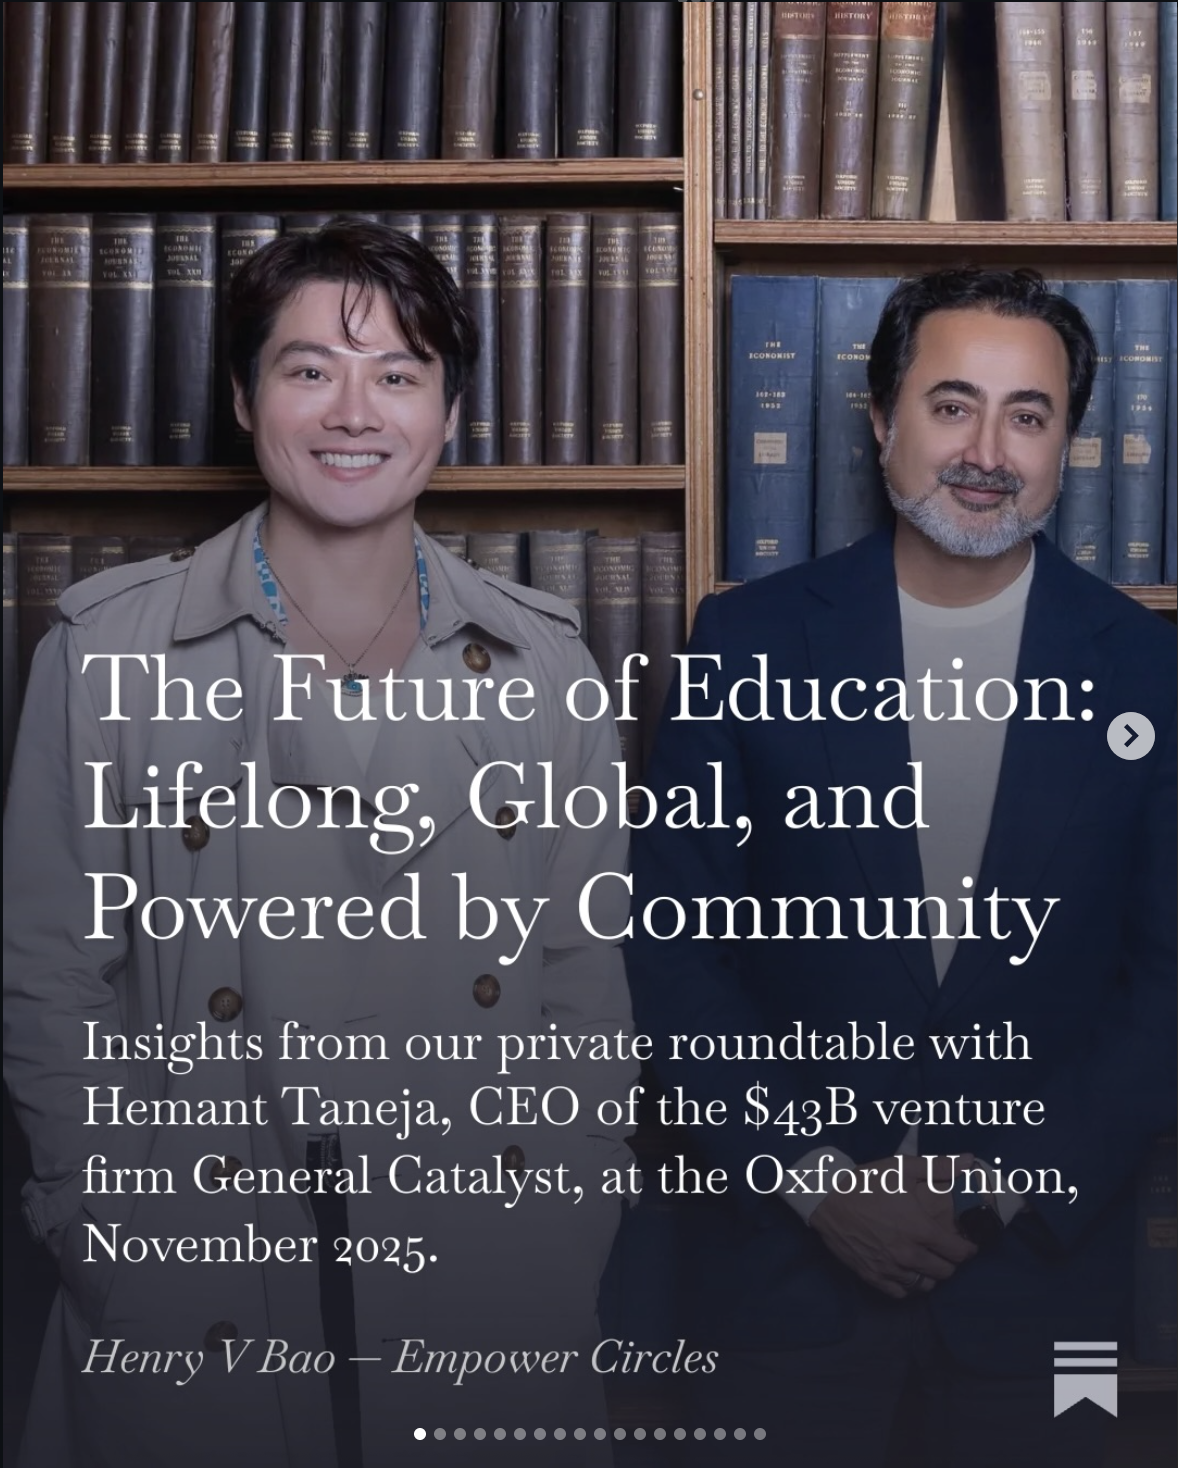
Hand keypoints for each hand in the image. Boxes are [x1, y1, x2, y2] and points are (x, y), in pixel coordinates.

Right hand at [809, 1154, 976, 1299]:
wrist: (827, 1199)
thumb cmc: (865, 1183)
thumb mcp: (902, 1168)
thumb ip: (939, 1166)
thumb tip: (969, 1160)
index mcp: (920, 1230)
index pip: (959, 1253)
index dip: (968, 1248)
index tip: (966, 1243)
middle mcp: (908, 1254)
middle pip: (945, 1272)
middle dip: (950, 1261)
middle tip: (945, 1250)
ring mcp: (890, 1268)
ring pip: (925, 1285)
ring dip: (930, 1274)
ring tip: (926, 1260)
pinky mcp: (873, 1276)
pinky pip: (901, 1292)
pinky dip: (908, 1285)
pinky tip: (906, 1270)